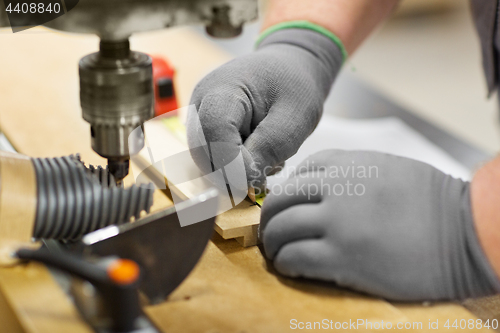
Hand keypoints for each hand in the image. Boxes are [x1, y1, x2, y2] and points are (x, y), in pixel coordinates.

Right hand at [187, 28, 342, 191]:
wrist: (291, 69)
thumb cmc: (295, 87)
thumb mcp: (294, 119)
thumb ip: (269, 148)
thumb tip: (244, 182)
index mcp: (223, 88)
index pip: (215, 136)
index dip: (234, 164)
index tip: (261, 177)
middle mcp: (201, 101)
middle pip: (204, 153)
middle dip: (235, 172)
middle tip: (268, 168)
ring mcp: (198, 115)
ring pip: (206, 161)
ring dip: (236, 170)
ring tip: (266, 156)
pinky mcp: (203, 128)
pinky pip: (211, 158)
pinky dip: (234, 165)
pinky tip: (257, 154)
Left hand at [260, 150, 499, 300]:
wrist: (463, 232)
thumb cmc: (430, 201)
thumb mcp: (385, 169)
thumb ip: (348, 174)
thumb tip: (315, 189)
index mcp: (346, 165)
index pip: (297, 176)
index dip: (287, 196)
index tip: (288, 211)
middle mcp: (336, 189)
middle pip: (281, 201)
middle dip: (270, 220)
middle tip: (272, 235)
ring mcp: (337, 222)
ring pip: (281, 230)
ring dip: (273, 244)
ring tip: (278, 254)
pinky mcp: (342, 257)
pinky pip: (295, 257)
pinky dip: (286, 262)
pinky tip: (291, 267)